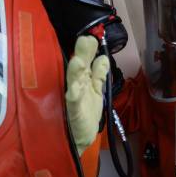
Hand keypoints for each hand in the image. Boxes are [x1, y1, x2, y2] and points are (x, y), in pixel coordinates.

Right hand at [65, 36, 109, 154]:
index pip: (85, 61)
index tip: (93, 36)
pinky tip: (74, 87)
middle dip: (82, 54)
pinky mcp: (72, 111)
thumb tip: (103, 56)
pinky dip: (74, 93)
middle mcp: (76, 85)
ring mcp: (73, 98)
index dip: (88, 49)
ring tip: (78, 60)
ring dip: (75, 72)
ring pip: (73, 82)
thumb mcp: (95, 92)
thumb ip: (98, 75)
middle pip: (78, 67)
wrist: (78, 140)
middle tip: (86, 39)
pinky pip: (73, 101)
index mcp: (82, 80)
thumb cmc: (84, 115)